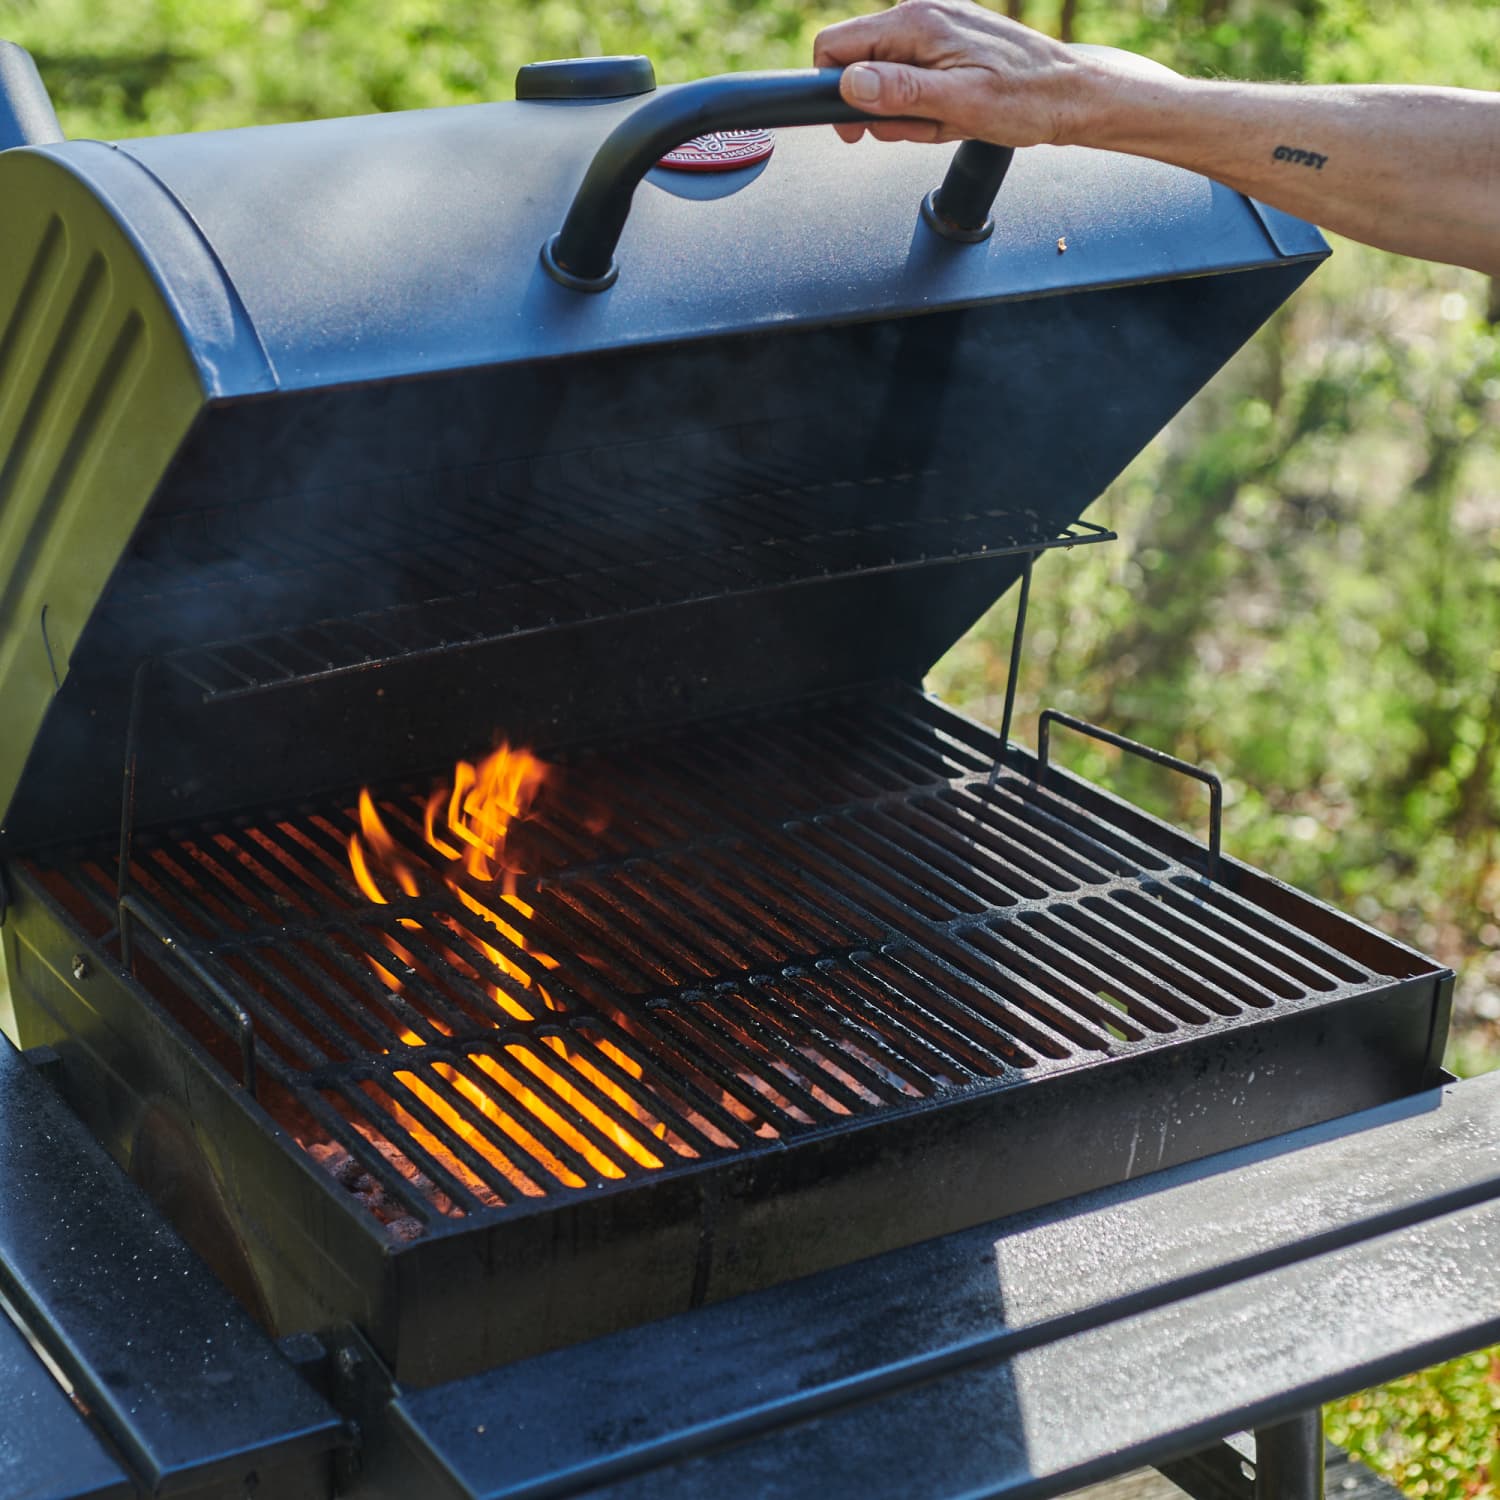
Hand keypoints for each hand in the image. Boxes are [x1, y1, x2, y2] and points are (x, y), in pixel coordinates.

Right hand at [813, 0, 1107, 147]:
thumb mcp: (959, 104)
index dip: (835, 92)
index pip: (837, 46)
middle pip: (862, 69)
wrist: (1071, 96)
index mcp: (917, 21)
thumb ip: (901, 92)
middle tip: (925, 127)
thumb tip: (852, 84)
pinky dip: (930, 109)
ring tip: (950, 121)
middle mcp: (922, 15)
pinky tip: (957, 115)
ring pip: (889, 83)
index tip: (854, 129)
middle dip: (884, 111)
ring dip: (911, 116)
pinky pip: (916, 84)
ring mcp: (936, 30)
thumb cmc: (1026, 99)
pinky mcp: (948, 48)